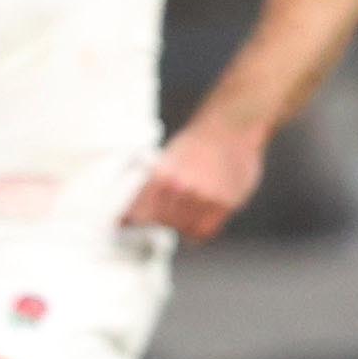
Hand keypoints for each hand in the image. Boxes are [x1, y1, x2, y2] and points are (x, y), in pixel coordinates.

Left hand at [122, 114, 268, 239]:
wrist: (230, 127)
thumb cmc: (197, 143)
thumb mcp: (167, 159)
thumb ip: (152, 187)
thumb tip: (130, 215)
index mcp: (162, 175)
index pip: (141, 213)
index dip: (134, 221)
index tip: (127, 224)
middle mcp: (181, 187)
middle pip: (162, 222)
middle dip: (160, 220)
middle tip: (164, 212)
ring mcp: (204, 197)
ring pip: (183, 229)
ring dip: (180, 225)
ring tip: (184, 210)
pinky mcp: (224, 204)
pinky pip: (204, 231)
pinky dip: (197, 231)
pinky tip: (196, 220)